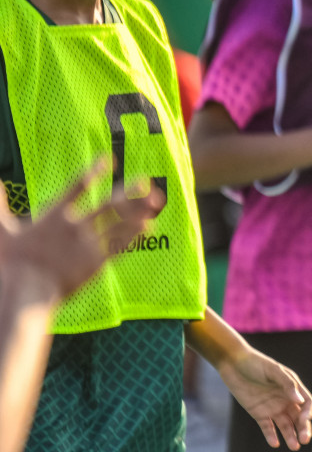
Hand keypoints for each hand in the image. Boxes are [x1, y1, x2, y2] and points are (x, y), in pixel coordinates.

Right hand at [0, 159, 163, 301]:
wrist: (25, 292)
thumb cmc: (10, 263)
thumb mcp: (0, 230)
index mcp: (54, 216)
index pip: (78, 186)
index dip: (94, 171)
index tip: (108, 159)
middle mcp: (76, 226)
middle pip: (109, 204)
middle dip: (129, 191)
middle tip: (146, 179)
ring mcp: (89, 244)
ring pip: (120, 223)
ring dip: (139, 210)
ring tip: (155, 200)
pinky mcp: (96, 263)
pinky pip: (120, 246)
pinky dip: (134, 235)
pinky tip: (148, 226)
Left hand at [217, 350, 311, 450]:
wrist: (233, 364)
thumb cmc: (256, 363)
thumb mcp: (273, 370)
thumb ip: (287, 384)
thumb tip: (300, 401)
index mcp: (292, 387)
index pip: (306, 403)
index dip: (307, 413)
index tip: (304, 420)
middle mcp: (285, 399)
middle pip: (298, 417)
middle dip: (303, 429)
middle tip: (304, 440)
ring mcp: (272, 407)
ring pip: (285, 425)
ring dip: (290, 436)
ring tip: (294, 447)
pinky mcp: (259, 414)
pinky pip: (267, 427)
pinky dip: (272, 436)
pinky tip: (275, 444)